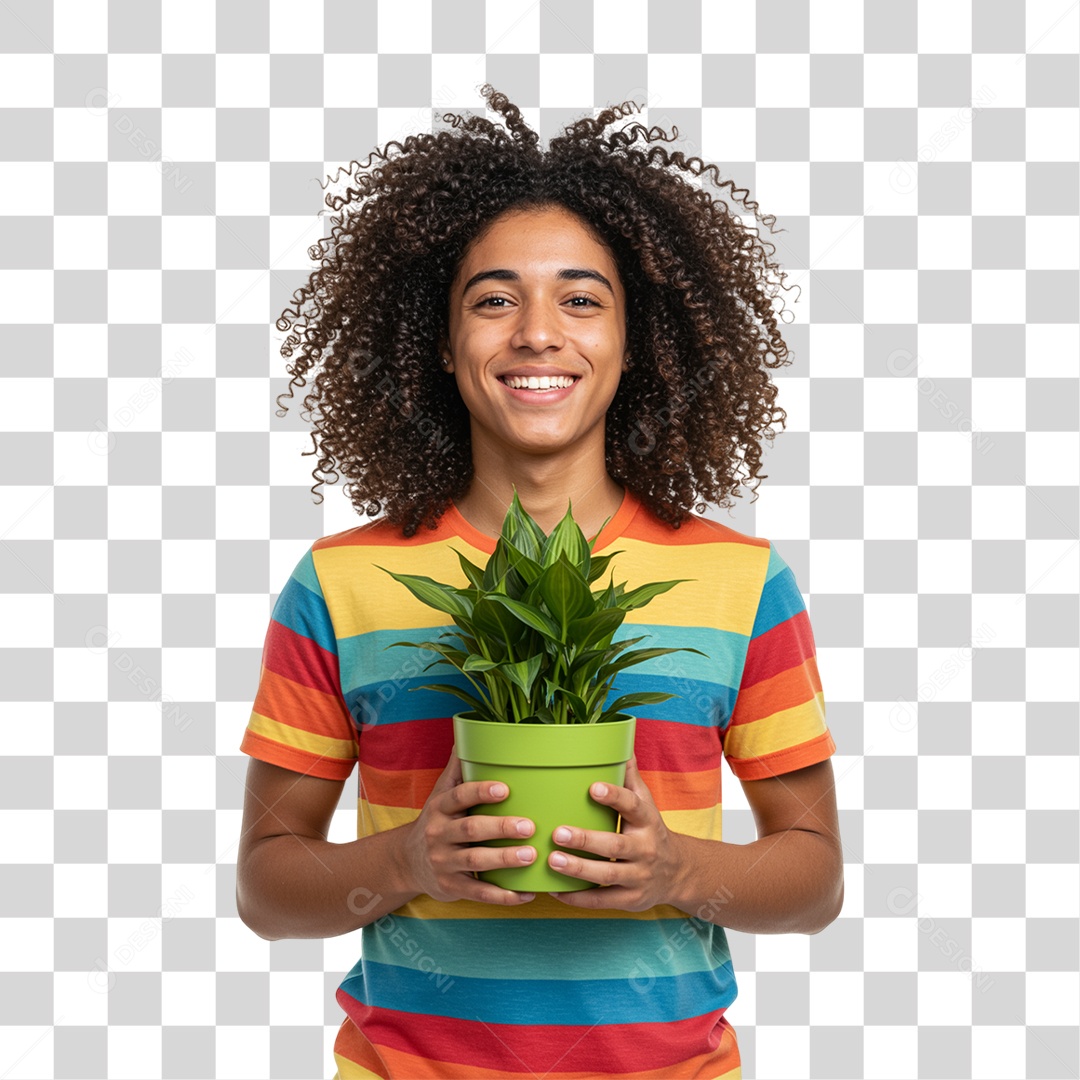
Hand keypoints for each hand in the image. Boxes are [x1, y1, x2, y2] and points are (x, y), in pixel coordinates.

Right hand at [402, 748, 537, 905]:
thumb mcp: (441, 793)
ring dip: (505, 860)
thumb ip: (457, 766)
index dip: (481, 792)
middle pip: (471, 830)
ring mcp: (444, 863)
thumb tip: (468, 728)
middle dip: (501, 828)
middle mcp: (439, 834)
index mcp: (440, 807)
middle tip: (530, 826)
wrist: (406, 861)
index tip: (505, 788)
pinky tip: (527, 893)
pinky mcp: (451, 887)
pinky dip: (503, 895)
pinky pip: (478, 893)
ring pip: (476, 862)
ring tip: (532, 856)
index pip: (459, 796)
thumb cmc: (437, 820)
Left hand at [549, 755, 682, 911]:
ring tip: (552, 860)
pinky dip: (578, 897)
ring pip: (608, 875)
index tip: (593, 787)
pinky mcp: (630, 900)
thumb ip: (629, 775)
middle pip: (616, 845)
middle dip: (586, 840)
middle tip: (557, 832)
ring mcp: (639, 877)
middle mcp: (645, 849)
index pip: (632, 806)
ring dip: (578, 869)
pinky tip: (554, 890)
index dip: (614, 796)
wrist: (678, 873)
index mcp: (647, 820)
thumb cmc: (649, 829)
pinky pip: (602, 900)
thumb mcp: (645, 802)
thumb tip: (618, 740)